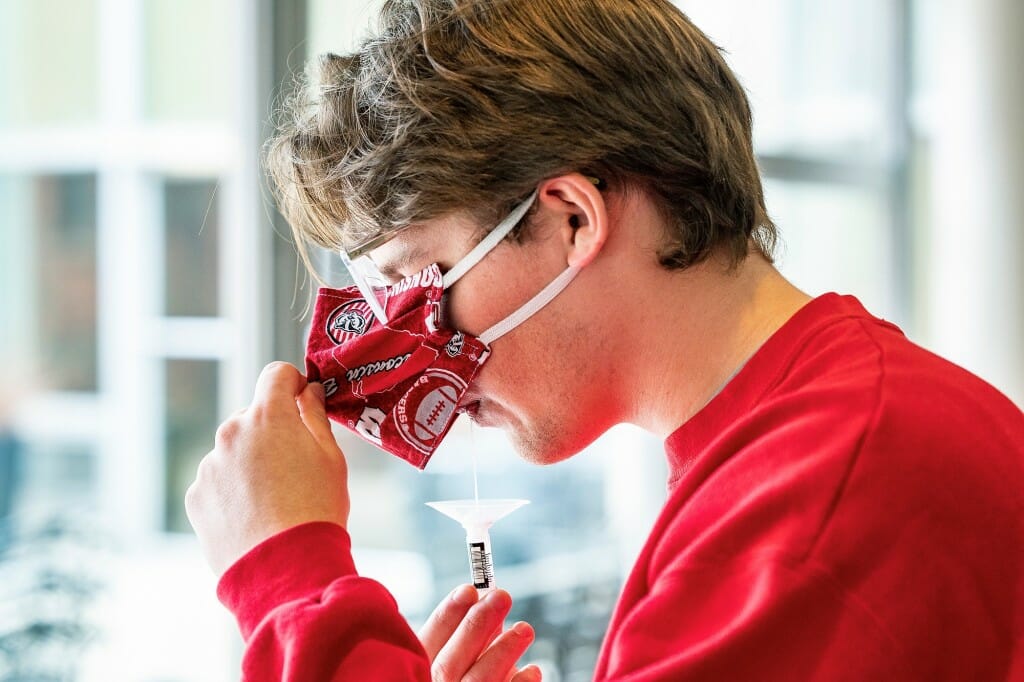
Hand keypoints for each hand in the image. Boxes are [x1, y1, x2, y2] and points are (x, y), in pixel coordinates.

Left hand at [185, 362, 349, 575]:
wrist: (286, 570)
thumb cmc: (318, 510)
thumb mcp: (332, 459)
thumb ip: (316, 417)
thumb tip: (308, 392)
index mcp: (269, 416)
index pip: (276, 374)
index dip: (292, 383)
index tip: (302, 400)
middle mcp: (231, 432)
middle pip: (253, 416)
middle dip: (271, 430)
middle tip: (294, 465)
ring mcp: (210, 465)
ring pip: (233, 451)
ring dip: (250, 463)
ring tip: (274, 501)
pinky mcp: (196, 496)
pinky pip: (217, 482)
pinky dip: (233, 492)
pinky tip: (255, 517)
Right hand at [418, 585, 541, 681]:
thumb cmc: (454, 681)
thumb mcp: (448, 666)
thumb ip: (464, 643)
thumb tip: (489, 608)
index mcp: (414, 677)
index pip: (426, 643)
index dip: (447, 616)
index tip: (470, 589)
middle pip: (452, 661)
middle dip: (477, 625)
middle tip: (502, 596)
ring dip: (503, 653)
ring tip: (525, 629)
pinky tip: (533, 670)